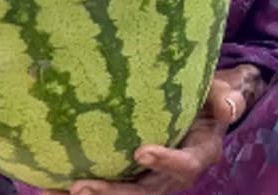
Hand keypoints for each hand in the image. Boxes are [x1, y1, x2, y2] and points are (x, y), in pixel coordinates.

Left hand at [47, 64, 264, 194]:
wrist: (202, 112)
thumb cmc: (207, 97)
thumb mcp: (221, 93)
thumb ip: (225, 99)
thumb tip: (227, 105)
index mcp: (199, 154)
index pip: (185, 164)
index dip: (166, 162)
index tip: (141, 152)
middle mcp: (174, 175)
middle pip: (145, 192)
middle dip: (113, 193)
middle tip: (80, 188)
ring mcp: (151, 179)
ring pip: (124, 194)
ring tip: (56, 192)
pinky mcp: (132, 176)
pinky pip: (110, 185)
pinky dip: (82, 188)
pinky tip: (50, 185)